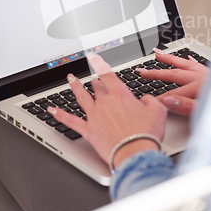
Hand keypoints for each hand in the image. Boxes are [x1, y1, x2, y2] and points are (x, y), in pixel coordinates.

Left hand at [48, 53, 166, 170]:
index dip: (100, 64)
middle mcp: (105, 103)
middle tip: (94, 76)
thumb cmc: (146, 133)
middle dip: (95, 80)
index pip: (107, 74)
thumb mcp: (158, 110)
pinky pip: (71, 121)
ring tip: (71, 79)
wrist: (135, 153)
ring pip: (81, 97)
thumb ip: (150, 100)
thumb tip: (145, 99)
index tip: (95, 57)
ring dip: (75, 87)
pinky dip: (60, 115)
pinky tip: (52, 110)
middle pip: (96, 86)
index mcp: (120, 95)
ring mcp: (94, 116)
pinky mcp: (88, 131)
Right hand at [136, 49, 208, 115]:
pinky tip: (186, 58)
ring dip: (169, 59)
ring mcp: (208, 73)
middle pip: (174, 73)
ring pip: (184, 63)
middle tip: (142, 71)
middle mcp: (202, 76)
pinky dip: (189, 61)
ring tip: (157, 54)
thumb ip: (187, 106)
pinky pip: (197, 64)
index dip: (160, 99)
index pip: (173, 93)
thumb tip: (168, 101)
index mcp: (199, 85)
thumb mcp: (207, 111)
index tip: (149, 102)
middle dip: (156, 72)